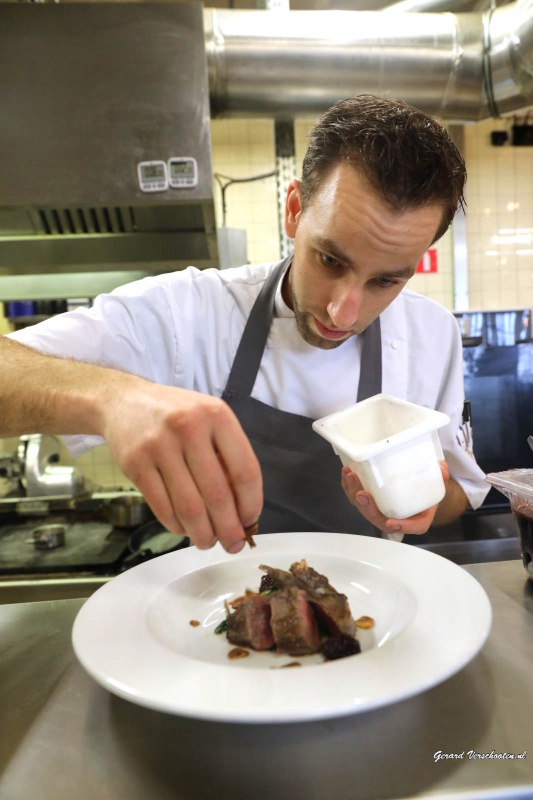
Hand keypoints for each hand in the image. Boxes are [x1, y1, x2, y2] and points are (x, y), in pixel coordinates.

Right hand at [101, 380, 262, 552]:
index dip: (251, 504)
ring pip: (188, 506)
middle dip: (228, 528)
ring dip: (202, 533)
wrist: (124, 402)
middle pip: (217, 494)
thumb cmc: (177, 415)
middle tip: (233, 545)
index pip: (245, 470)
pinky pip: (161, 506)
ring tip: (207, 542)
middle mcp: (189, 427)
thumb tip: (242, 508)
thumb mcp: (209, 419)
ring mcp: (159, 445)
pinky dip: (176, 526)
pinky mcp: (135, 463)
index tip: (250, 522)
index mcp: (217, 415)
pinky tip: (184, 529)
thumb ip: (227, 454)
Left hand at [341, 461, 449, 535]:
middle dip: (367, 508)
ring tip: (350, 477)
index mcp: (417, 519)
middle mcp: (396, 519)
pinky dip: (349, 486)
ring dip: (354, 494)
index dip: (401, 527)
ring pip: (363, 508)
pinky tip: (346, 474)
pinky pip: (356, 497)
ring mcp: (380, 510)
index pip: (412, 527)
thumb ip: (440, 477)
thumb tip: (442, 471)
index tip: (391, 522)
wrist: (418, 488)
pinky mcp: (370, 500)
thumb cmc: (427, 489)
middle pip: (378, 519)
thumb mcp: (438, 482)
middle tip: (362, 493)